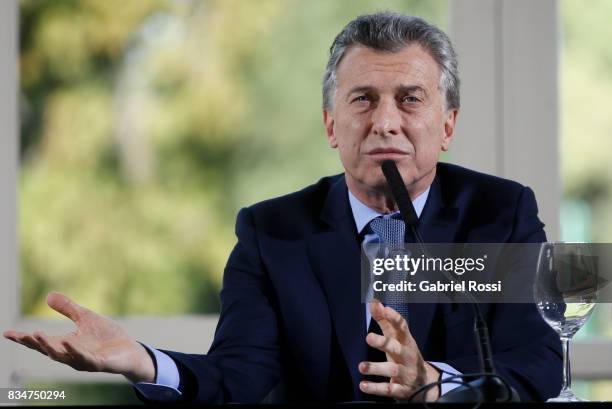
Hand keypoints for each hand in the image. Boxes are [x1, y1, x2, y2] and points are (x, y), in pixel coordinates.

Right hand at [3, 292, 154, 382]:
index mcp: (66, 345)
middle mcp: (71, 356)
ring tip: (36, 334)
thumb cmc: (106, 337)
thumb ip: (68, 309)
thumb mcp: (85, 318)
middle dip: (34, 343)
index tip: (7, 333)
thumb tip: (48, 295)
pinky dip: (76, 351)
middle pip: (48, 350)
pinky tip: (68, 342)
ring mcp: (84, 361)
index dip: (24, 339)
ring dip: (50, 346)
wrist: (130, 350)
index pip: (42, 342)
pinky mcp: (99, 363)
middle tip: (21, 335)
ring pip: (63, 356)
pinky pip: (86, 358)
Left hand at [358, 301, 439, 401]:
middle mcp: (407, 355)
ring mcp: (406, 373)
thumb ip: (384, 320)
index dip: (393, 317)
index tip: (383, 308)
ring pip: (392, 370)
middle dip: (383, 343)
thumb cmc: (404, 353)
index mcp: (406, 340)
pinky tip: (363, 385)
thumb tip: (373, 301)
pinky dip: (376, 388)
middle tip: (368, 337)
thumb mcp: (397, 337)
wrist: (425, 383)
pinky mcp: (401, 390)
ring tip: (361, 366)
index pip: (402, 326)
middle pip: (396, 348)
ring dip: (376, 368)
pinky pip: (389, 389)